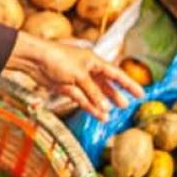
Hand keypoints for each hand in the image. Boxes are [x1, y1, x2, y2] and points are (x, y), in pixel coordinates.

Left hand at [4, 31, 144, 119]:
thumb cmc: (58, 59)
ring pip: (93, 94)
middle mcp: (88, 70)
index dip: (129, 84)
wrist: (35, 60)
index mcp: (94, 61)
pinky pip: (82, 99)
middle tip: (125, 106)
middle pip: (105, 85)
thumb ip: (93, 92)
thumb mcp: (79, 75)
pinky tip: (97, 115)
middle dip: (115, 96)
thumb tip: (106, 108)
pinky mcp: (67, 88)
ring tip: (109, 117)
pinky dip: (89, 107)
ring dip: (101, 105)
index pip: (116, 74)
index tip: (140, 94)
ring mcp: (77, 80)